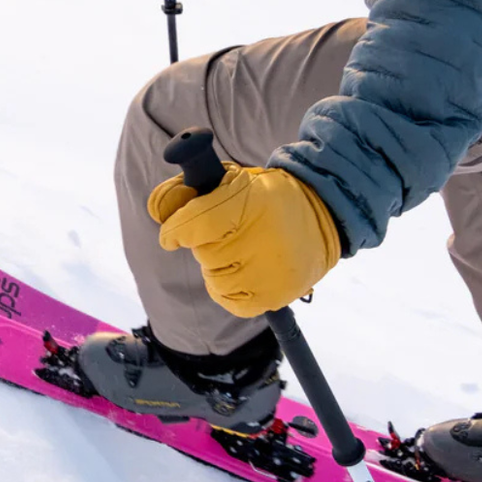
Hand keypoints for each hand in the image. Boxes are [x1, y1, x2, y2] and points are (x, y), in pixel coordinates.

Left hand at [147, 164, 341, 317]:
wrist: (324, 214)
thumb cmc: (265, 196)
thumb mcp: (229, 178)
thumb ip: (187, 190)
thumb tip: (158, 211)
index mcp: (247, 201)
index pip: (196, 224)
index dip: (176, 231)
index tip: (170, 236)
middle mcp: (260, 238)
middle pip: (205, 253)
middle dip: (207, 244)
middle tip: (228, 234)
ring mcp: (270, 271)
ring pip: (216, 279)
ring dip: (218, 266)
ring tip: (240, 251)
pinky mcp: (277, 295)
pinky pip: (231, 302)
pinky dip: (228, 290)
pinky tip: (241, 273)